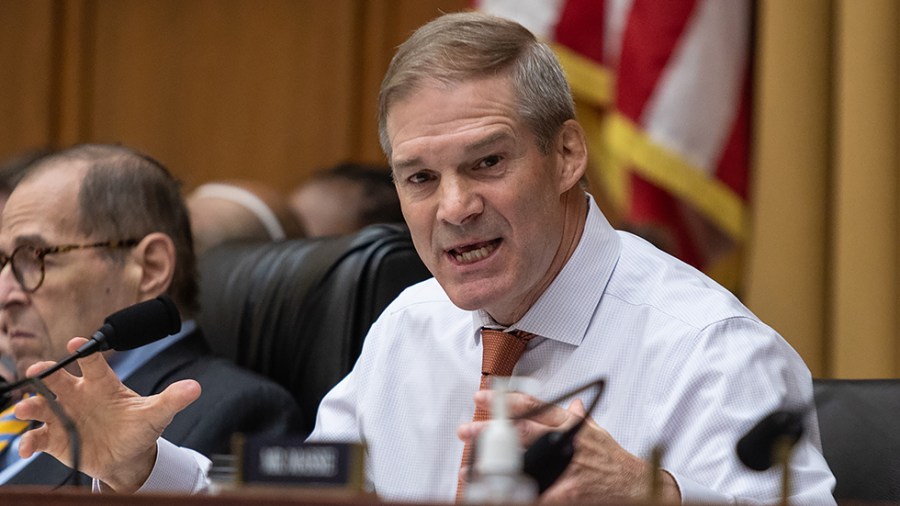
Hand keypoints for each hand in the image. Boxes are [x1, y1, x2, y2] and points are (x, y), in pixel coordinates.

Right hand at [15, 337, 200, 492]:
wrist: (129, 456)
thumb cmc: (139, 428)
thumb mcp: (157, 413)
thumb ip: (172, 399)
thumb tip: (195, 387)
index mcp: (102, 383)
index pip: (92, 362)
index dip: (84, 351)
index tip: (76, 342)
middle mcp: (79, 395)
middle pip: (57, 379)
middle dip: (45, 373)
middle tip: (37, 371)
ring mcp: (65, 416)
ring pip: (41, 405)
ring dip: (30, 406)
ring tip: (24, 410)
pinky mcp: (56, 438)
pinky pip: (37, 437)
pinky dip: (28, 440)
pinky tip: (27, 447)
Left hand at [458, 390, 680, 503]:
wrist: (635, 484)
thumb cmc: (613, 458)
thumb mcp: (596, 431)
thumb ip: (579, 417)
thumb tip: (573, 402)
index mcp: (567, 423)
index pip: (532, 405)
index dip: (504, 399)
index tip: (481, 396)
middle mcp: (564, 439)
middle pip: (520, 430)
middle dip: (490, 431)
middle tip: (466, 431)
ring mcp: (566, 465)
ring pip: (524, 461)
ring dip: (495, 465)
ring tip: (471, 468)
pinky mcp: (569, 490)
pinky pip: (539, 493)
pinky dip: (519, 494)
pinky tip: (500, 495)